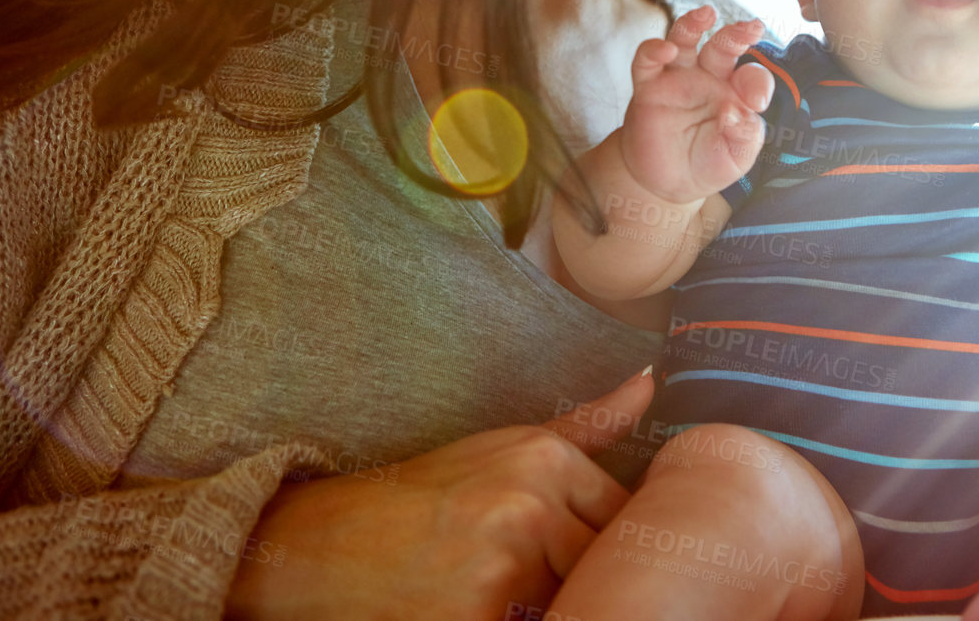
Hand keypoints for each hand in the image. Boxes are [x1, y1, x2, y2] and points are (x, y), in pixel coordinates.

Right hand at [227, 369, 654, 619]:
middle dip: (580, 576)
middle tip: (534, 570)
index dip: (609, 542)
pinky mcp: (477, 617)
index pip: (625, 516)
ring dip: (549, 603)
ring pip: (571, 600)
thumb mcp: (508, 446)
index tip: (580, 549)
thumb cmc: (425, 496)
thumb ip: (589, 424)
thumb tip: (651, 380)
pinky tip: (481, 605)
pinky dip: (513, 620)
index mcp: (546, 460)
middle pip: (601, 563)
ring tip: (500, 585)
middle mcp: (530, 505)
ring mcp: (505, 564)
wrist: (327, 543)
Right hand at [619, 5, 773, 205]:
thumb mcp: (737, 157)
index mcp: (735, 93)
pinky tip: (665, 49)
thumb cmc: (708, 165)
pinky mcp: (648, 87)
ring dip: (693, 23)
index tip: (757, 103)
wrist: (666, 185)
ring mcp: (677, 79)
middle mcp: (708, 78)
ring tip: (706, 13)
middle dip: (736, 35)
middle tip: (751, 28)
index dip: (757, 83)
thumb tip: (736, 112)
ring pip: (684, 39)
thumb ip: (745, 137)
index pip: (751, 76)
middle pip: (722, 46)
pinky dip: (654, 50)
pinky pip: (647, 60)